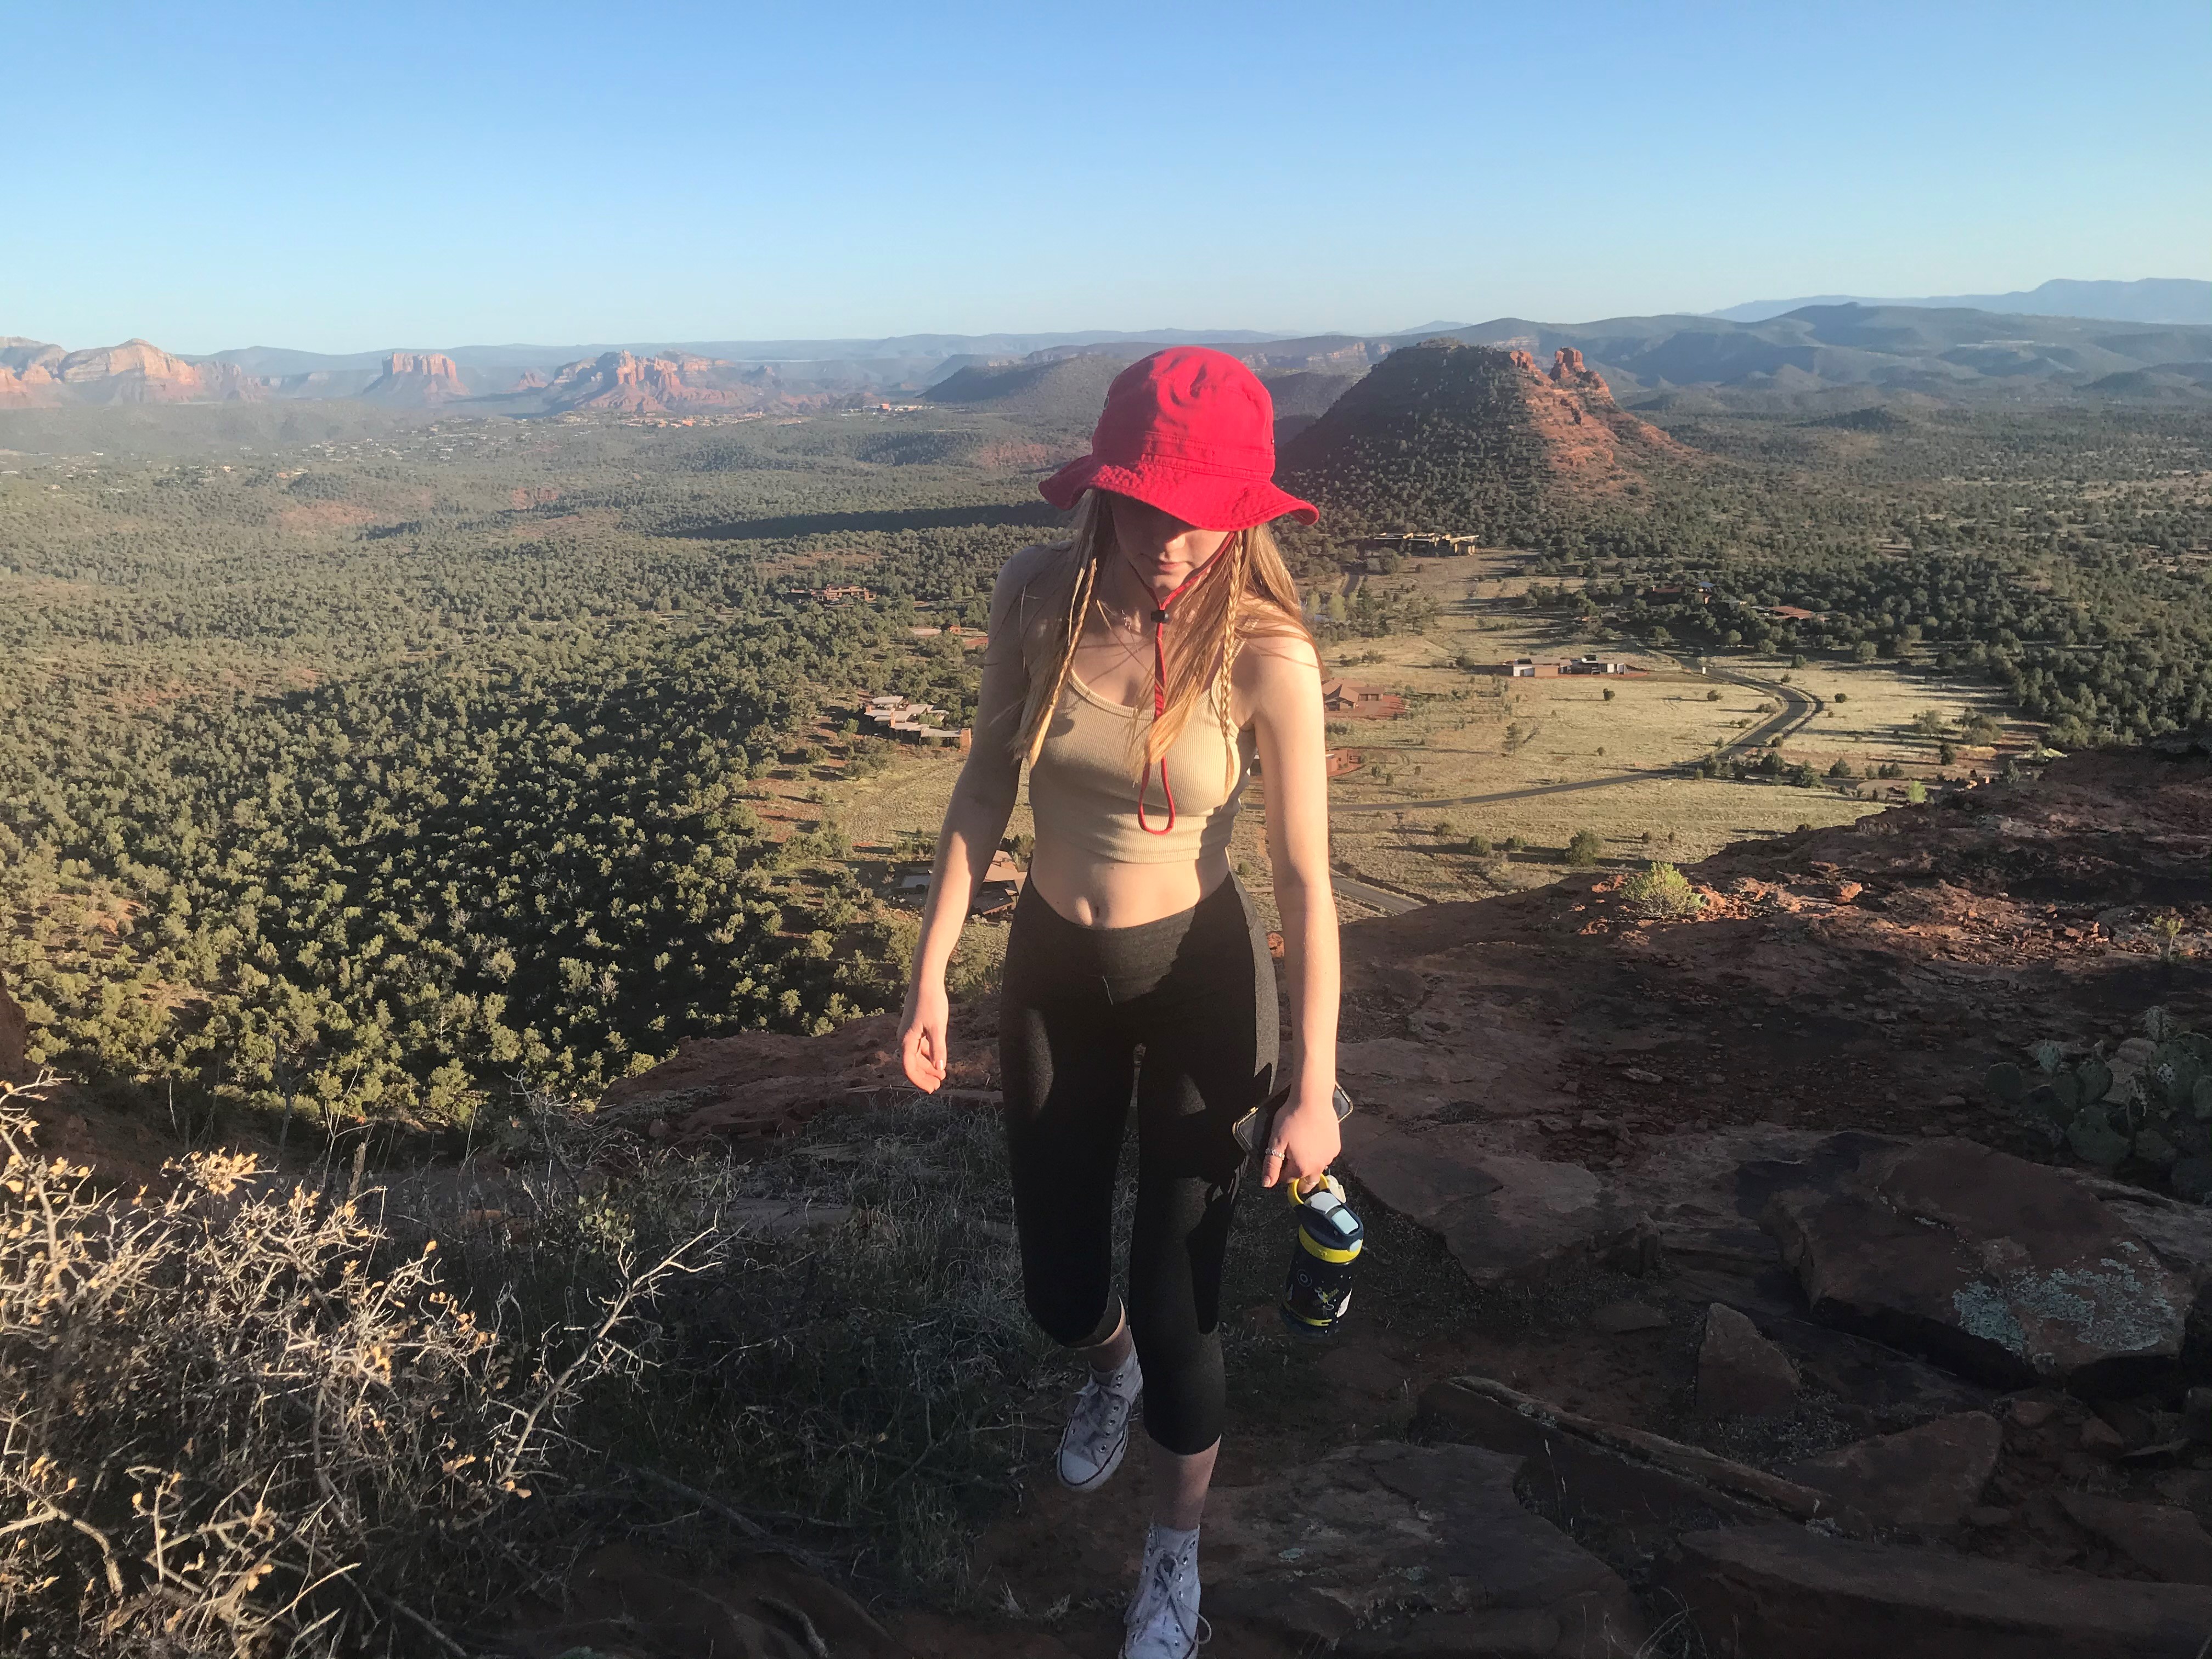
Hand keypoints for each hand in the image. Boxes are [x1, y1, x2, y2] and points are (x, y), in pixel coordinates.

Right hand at [899, 977, 949, 1092]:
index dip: (920, 1080)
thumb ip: (938, 1049)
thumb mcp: (937, 1028)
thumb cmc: (931, 1003)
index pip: (909, 1068)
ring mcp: (909, 1033)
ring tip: (941, 1074)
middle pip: (912, 1064)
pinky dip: (928, 1055)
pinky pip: (919, 1047)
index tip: (932, 1088)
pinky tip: (937, 1059)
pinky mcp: (915, 1027)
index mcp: (907, 1040)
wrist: (925, 981)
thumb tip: (939, 1068)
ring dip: (927, 1066)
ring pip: (916, 1056)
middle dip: (925, 1075)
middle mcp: (904, 1038)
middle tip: (939, 1084)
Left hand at [1261, 1077, 1340, 1189]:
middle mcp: (1318, 1167)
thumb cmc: (1291, 1119)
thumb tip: (1266, 1184)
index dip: (1281, 1172)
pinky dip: (1319, 1155)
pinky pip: (1326, 1157)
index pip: (1288, 1179)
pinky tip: (1314, 1142)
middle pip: (1306, 1181)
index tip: (1279, 1159)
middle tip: (1291, 1161)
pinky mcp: (1336, 1147)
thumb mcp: (1276, 1141)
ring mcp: (1329, 1157)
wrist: (1313, 1100)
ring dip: (1310, 1165)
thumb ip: (1271, 1165)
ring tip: (1302, 1148)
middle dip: (1298, 1176)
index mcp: (1301, 1168)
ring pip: (1317, 1169)